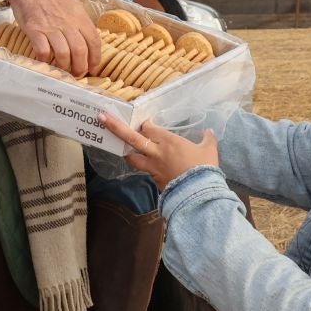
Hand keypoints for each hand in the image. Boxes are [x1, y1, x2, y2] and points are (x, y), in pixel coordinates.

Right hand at [0, 0, 99, 75]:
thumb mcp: (72, 3)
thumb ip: (79, 20)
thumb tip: (86, 39)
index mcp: (79, 16)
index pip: (94, 41)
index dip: (95, 58)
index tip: (93, 68)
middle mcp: (67, 22)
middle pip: (80, 51)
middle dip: (81, 67)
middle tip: (77, 74)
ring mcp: (50, 27)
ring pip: (63, 53)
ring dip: (65, 66)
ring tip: (63, 70)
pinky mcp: (34, 29)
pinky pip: (42, 50)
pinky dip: (45, 59)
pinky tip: (46, 60)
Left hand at [102, 114, 219, 190]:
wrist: (199, 193)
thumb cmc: (204, 168)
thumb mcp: (209, 150)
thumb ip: (207, 139)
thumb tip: (208, 132)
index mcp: (168, 141)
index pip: (148, 128)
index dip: (144, 124)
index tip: (143, 123)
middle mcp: (156, 152)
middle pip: (131, 138)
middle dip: (116, 127)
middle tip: (102, 118)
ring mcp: (152, 168)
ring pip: (132, 158)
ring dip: (125, 153)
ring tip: (120, 148)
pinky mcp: (154, 181)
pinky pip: (144, 172)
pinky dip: (143, 169)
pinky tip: (144, 168)